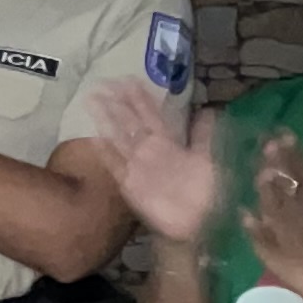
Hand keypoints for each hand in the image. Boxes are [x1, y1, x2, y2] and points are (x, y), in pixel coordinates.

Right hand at [86, 80, 217, 245]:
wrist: (200, 222)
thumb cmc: (208, 191)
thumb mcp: (210, 159)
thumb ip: (204, 136)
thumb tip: (207, 110)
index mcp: (169, 144)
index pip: (151, 116)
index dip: (140, 99)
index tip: (128, 80)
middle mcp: (150, 152)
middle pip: (130, 123)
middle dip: (117, 103)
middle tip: (102, 84)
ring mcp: (138, 168)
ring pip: (119, 139)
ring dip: (106, 121)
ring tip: (92, 103)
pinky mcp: (130, 186)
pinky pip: (115, 166)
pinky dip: (105, 153)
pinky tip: (94, 139)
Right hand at [236, 129, 302, 297]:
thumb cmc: (290, 265)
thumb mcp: (266, 252)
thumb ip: (255, 230)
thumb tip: (244, 210)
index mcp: (276, 216)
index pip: (268, 188)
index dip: (266, 171)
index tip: (262, 152)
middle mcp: (292, 205)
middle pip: (284, 176)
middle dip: (278, 156)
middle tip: (274, 136)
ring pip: (300, 174)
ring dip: (295, 155)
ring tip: (289, 136)